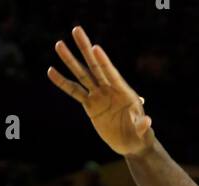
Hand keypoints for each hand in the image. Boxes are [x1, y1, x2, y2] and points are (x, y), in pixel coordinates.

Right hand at [48, 27, 154, 156]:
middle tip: (76, 30)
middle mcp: (109, 89)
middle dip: (86, 48)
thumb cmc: (141, 136)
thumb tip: (147, 121)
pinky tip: (51, 71)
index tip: (96, 48)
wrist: (131, 143)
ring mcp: (98, 95)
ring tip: (59, 45)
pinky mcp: (90, 105)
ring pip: (82, 75)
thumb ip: (142, 126)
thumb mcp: (143, 132)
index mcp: (123, 91)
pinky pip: (74, 92)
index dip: (104, 62)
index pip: (112, 74)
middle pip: (95, 66)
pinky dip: (62, 83)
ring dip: (70, 60)